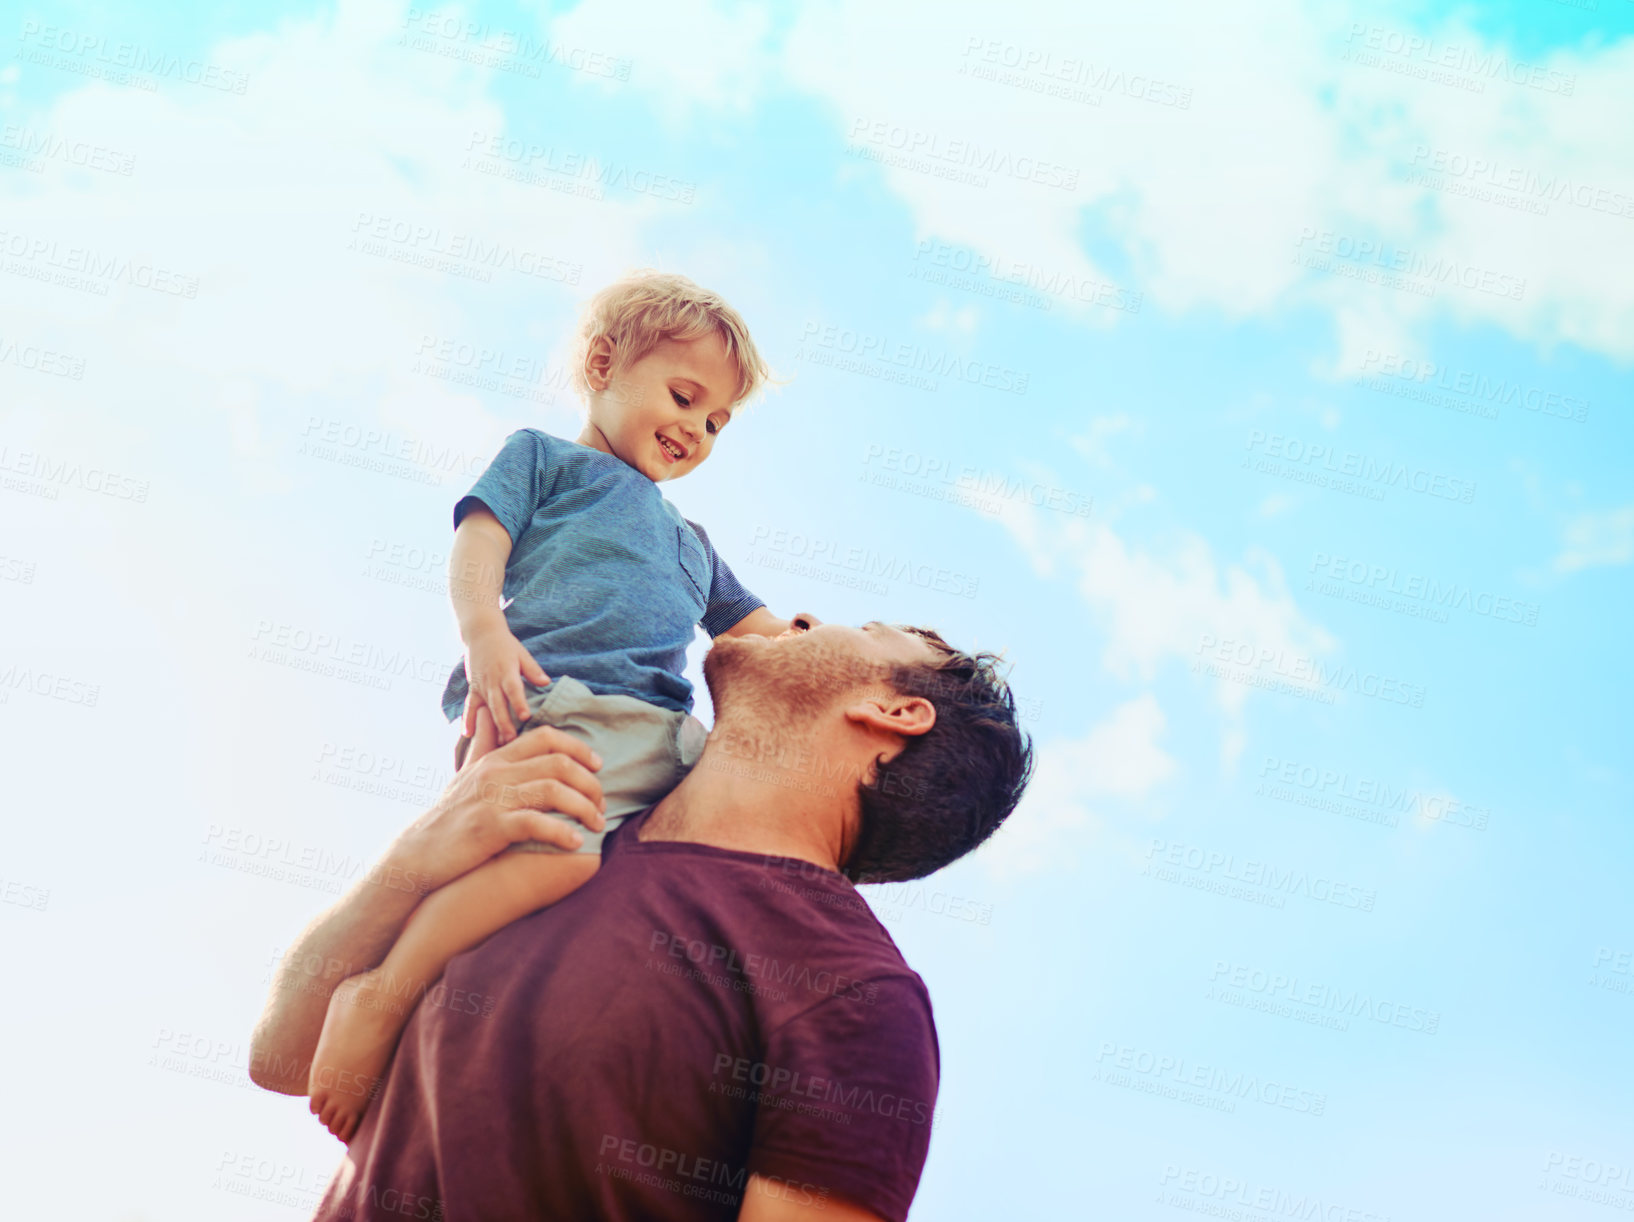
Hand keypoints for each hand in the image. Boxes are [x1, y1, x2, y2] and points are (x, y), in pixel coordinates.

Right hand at [388, 707, 604, 891]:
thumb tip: (487, 712)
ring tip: (597, 824)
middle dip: (589, 783)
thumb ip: (483, 744)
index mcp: (495, 758)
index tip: (598, 766)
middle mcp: (495, 773)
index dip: (578, 748)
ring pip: (553, 790)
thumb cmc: (448, 815)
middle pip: (558, 763)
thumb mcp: (466, 773)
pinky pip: (535, 824)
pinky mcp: (490, 828)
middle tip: (602, 804)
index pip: (546, 737)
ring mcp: (492, 799)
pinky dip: (561, 832)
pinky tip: (575, 842)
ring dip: (584, 808)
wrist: (418, 853)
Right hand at [462, 623, 548, 742]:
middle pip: (498, 704)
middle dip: (504, 723)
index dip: (519, 703)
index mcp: (507, 671)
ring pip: (485, 709)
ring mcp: (481, 686)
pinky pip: (470, 706)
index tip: (525, 717)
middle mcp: (492, 681)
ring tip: (495, 745)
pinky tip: (468, 735)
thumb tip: (547, 682)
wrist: (480, 634)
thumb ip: (533, 670)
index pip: (513, 689)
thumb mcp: (522, 654)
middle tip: (511, 741)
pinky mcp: (473, 689)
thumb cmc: (506, 645)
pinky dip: (467, 720)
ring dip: (490, 727)